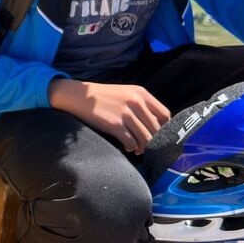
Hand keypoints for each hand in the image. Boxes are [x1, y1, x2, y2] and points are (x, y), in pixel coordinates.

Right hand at [48, 79, 170, 154]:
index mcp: (141, 93)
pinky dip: (130, 148)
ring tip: (136, 149)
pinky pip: (131, 142)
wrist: (79, 95)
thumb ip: (142, 105)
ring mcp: (126, 113)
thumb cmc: (103, 96)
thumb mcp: (126, 93)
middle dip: (153, 141)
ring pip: (146, 138)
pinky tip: (126, 147)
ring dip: (143, 147)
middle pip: (156, 129)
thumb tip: (155, 126)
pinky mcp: (115, 124)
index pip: (164, 114)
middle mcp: (136, 102)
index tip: (158, 135)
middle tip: (146, 146)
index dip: (164, 128)